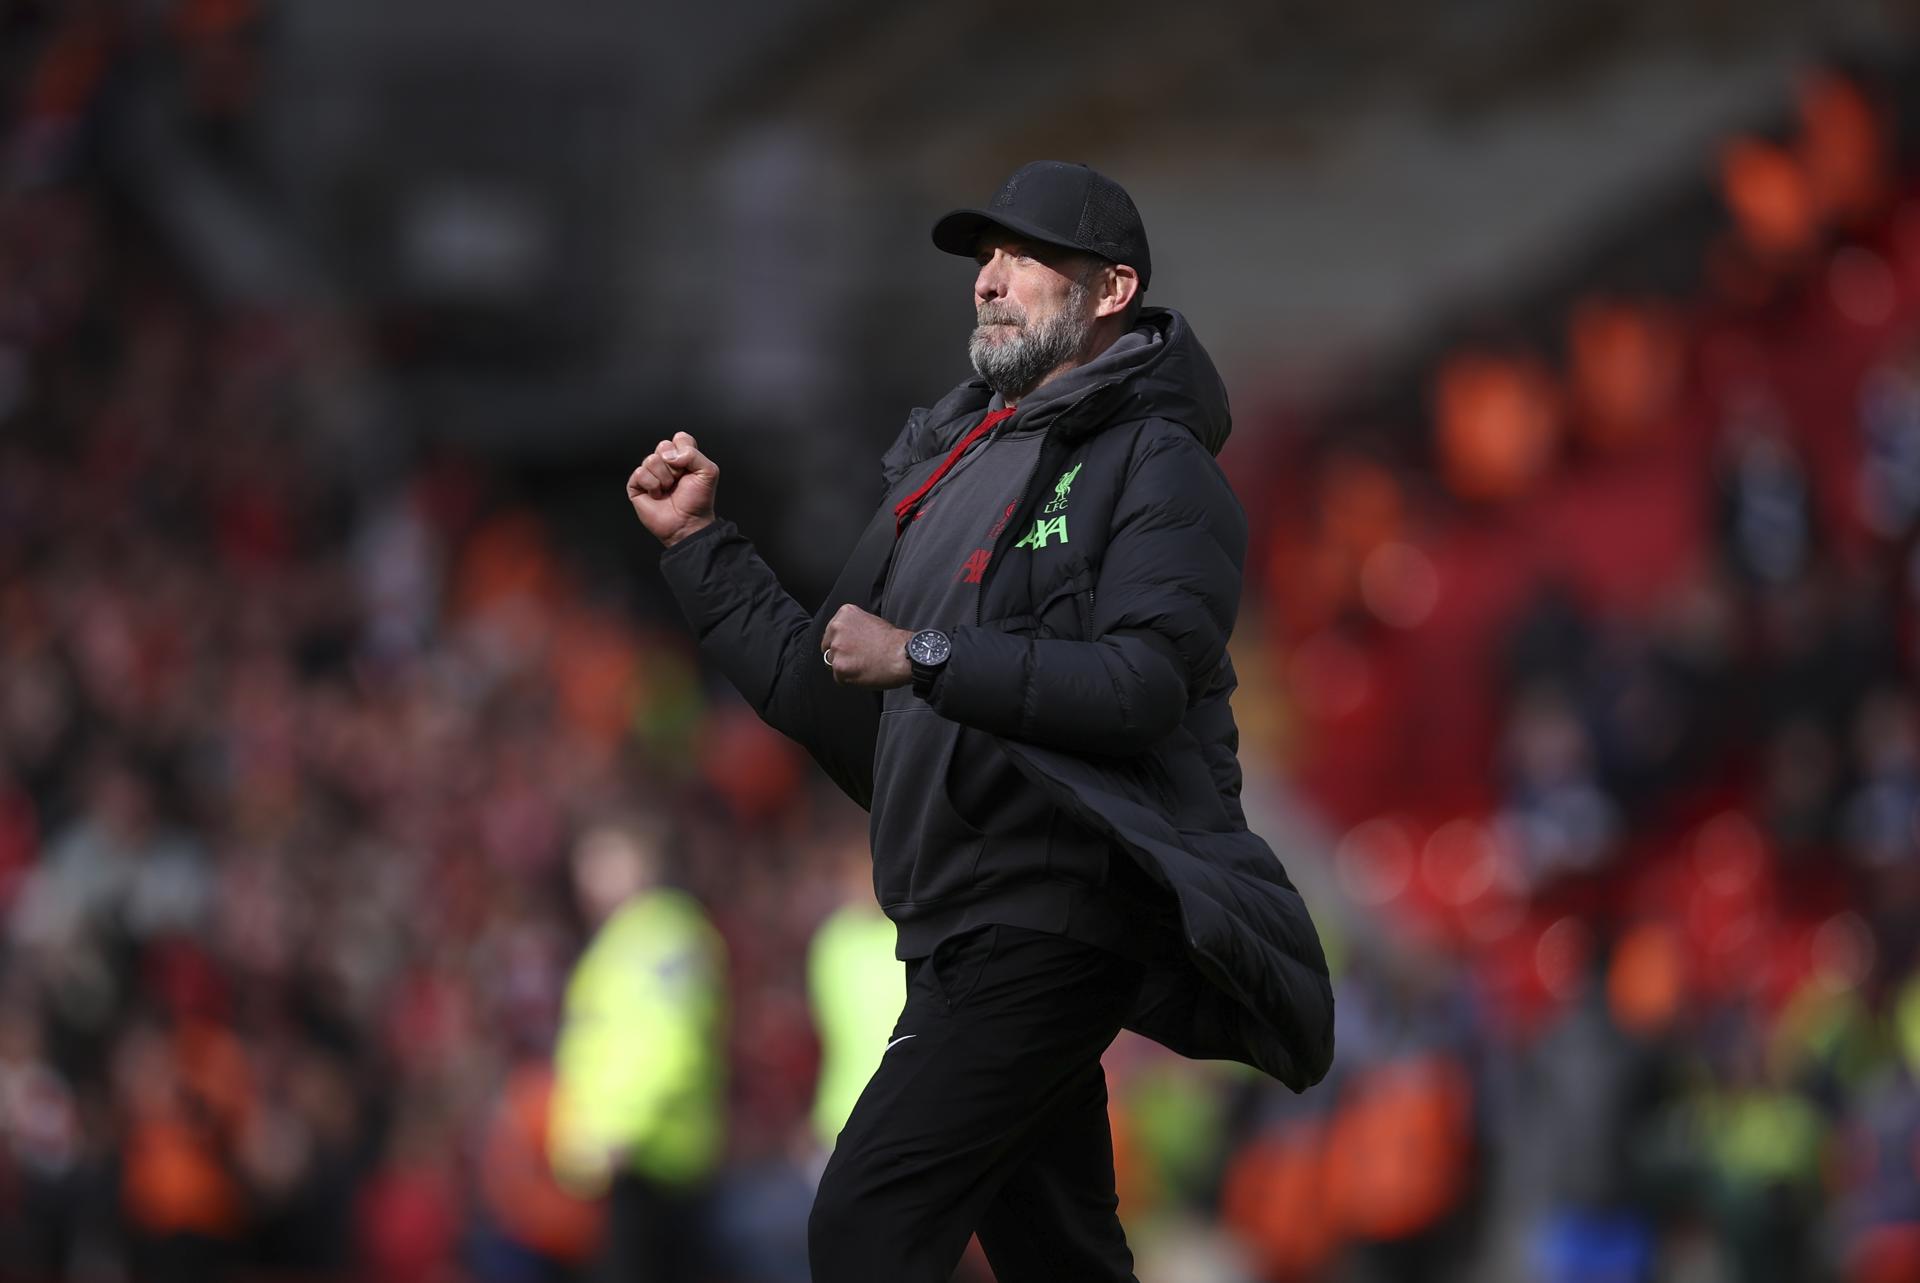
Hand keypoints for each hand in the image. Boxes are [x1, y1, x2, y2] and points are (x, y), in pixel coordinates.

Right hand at [627, 432, 717, 547]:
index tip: (690, 468)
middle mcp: (665, 462)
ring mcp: (650, 472)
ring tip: (668, 489)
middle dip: (674, 466)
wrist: (688, 523)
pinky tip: (657, 495)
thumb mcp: (709, 472)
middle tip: (678, 480)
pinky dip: (652, 486)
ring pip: (651, 459)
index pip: (680, 438)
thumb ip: (694, 454)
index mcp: (682, 456)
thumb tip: (670, 455)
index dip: (685, 451)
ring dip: (664, 478)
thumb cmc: (698, 501)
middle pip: (663, 445)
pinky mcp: (637, 484)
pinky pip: (640, 473)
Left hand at [821, 604, 912, 688]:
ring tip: (863, 665)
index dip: (841, 642)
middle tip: (858, 658)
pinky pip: (839, 678)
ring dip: (845, 667)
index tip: (851, 648)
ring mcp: (837, 648)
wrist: (902, 655)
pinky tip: (863, 672)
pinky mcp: (840, 666)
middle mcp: (837, 628)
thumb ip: (853, 627)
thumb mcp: (870, 621)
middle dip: (840, 654)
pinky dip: (849, 679)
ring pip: (832, 663)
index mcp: (844, 615)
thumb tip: (845, 637)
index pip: (831, 632)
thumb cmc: (893, 641)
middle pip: (828, 647)